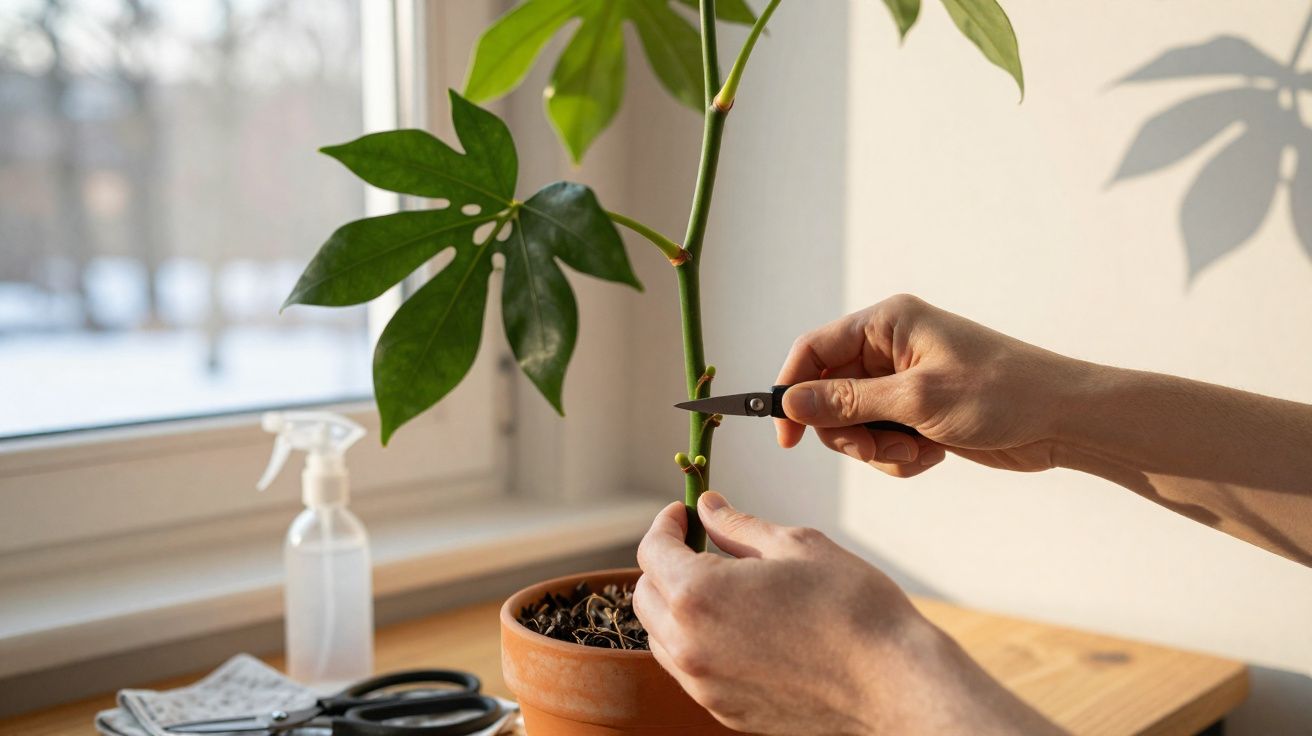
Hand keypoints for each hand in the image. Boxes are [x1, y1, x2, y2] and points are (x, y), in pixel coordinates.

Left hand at [634, 494, 1062, 734]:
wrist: (894, 683)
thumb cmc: (852, 608)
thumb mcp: (795, 546)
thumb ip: (738, 527)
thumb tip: (708, 508)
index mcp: (699, 595)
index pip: (653, 551)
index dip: (666, 525)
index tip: (684, 514)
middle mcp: (690, 645)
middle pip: (646, 596)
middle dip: (664, 564)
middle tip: (700, 545)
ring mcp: (705, 685)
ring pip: (662, 637)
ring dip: (676, 606)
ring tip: (721, 586)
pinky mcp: (725, 711)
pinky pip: (690, 670)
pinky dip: (697, 642)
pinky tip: (738, 626)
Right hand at [775, 294, 1084, 476]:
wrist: (1063, 419)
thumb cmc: (1000, 394)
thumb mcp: (916, 400)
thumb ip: (848, 402)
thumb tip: (790, 402)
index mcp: (887, 323)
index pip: (813, 350)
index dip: (791, 390)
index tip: (787, 436)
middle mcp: (890, 347)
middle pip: (828, 393)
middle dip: (847, 431)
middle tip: (874, 450)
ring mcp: (904, 380)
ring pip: (854, 423)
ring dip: (876, 449)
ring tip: (914, 453)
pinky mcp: (919, 411)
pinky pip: (882, 439)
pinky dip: (898, 456)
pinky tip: (931, 456)